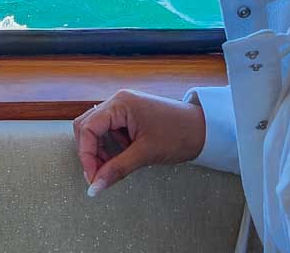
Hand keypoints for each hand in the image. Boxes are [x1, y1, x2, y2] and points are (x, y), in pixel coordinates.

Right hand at [72, 89, 206, 195]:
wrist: (203, 129)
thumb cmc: (178, 135)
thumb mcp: (145, 154)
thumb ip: (116, 170)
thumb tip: (94, 188)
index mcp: (120, 103)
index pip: (88, 127)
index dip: (86, 154)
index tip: (93, 179)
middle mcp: (118, 101)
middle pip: (87, 125)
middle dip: (90, 152)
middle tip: (99, 175)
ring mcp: (123, 107)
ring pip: (96, 128)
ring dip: (99, 150)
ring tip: (112, 168)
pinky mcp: (129, 115)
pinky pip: (109, 130)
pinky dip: (110, 146)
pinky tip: (121, 158)